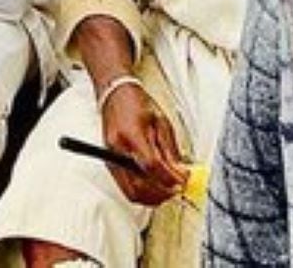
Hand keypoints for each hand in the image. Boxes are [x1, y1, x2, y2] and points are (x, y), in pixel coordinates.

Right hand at [98, 81, 189, 205]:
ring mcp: (111, 158)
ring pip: (131, 193)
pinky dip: (142, 193)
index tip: (183, 181)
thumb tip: (180, 173)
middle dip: (161, 194)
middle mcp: (118, 149)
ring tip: (167, 191)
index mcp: (131, 134)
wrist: (115, 94)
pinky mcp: (110, 164)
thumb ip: (170, 150)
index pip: (152, 166)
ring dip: (152, 198)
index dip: (170, 179)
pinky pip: (126, 188)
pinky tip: (154, 188)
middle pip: (139, 186)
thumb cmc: (136, 102)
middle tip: (176, 189)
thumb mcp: (161, 121)